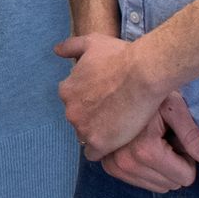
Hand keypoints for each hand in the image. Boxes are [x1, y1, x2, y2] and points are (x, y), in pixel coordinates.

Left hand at [54, 32, 162, 161]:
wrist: (142, 73)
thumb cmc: (119, 56)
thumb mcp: (91, 43)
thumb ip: (71, 46)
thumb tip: (56, 50)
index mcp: (66, 90)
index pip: (73, 102)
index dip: (89, 101)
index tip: (104, 99)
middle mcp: (70, 111)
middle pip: (78, 120)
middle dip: (92, 117)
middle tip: (114, 111)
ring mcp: (83, 129)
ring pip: (86, 136)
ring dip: (98, 133)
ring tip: (118, 125)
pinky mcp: (99, 143)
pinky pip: (93, 154)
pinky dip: (103, 149)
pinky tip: (115, 141)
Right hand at [100, 92, 198, 191]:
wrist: (118, 84)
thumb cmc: (149, 92)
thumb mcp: (175, 107)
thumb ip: (192, 135)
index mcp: (144, 150)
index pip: (185, 178)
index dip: (187, 156)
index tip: (177, 136)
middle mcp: (125, 163)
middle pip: (171, 184)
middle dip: (173, 163)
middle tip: (165, 136)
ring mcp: (114, 167)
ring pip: (157, 186)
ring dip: (161, 166)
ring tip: (152, 139)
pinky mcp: (109, 168)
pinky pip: (142, 183)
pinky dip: (147, 167)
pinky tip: (140, 144)